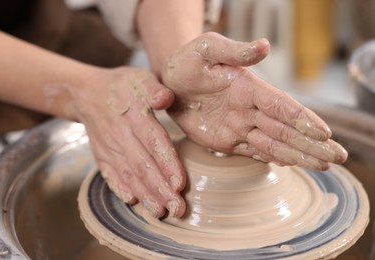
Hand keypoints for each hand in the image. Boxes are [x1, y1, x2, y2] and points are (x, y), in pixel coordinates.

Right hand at [70, 67, 185, 217]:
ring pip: (129, 174)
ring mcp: (109, 148)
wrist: (88, 93)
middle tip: (178, 209)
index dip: (167, 163)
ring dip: (146, 195)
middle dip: (161, 189)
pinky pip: (110, 174)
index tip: (180, 183)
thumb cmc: (123, 86)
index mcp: (134, 115)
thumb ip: (153, 88)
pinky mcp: (102, 155)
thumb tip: (166, 97)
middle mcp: (121, 135)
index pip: (154, 142)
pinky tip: (132, 202)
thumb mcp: (139, 77)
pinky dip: (120, 189)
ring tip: (161, 212)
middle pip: (143, 166)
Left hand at [161, 32, 346, 169]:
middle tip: (338, 157)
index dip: (303, 120)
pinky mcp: (227, 139)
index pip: (281, 106)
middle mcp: (249, 109)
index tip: (325, 134)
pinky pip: (254, 152)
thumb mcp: (207, 48)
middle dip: (312, 144)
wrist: (168, 81)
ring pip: (274, 143)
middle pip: (286, 129)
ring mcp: (240, 126)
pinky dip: (274, 159)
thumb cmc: (187, 60)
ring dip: (299, 155)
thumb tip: (264, 46)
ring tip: (324, 165)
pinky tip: (292, 164)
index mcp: (248, 87)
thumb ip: (235, 50)